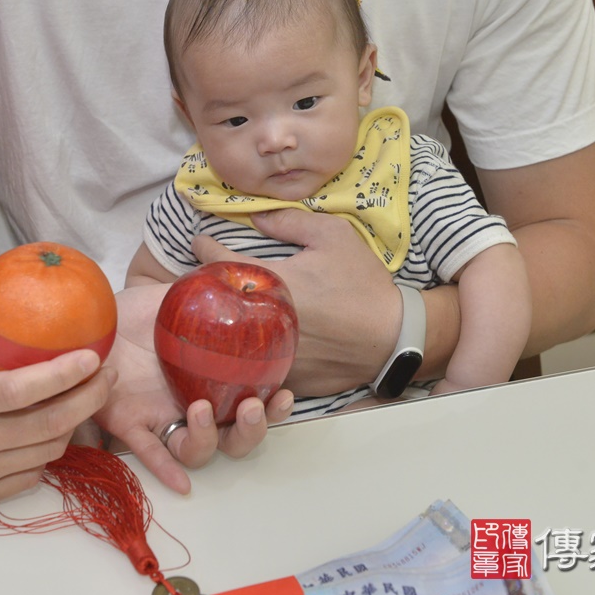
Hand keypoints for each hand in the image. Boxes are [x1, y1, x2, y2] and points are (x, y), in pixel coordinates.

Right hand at [0, 297, 114, 510]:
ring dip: (73, 423)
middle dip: (90, 398)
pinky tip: (50, 427)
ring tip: (84, 396)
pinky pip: (30, 475)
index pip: (21, 392)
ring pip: (46, 451)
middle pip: (49, 425)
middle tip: (108, 374)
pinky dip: (47, 451)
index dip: (63, 375)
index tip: (94, 356)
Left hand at [93, 284, 293, 493]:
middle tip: (251, 407)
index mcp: (212, 378)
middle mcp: (192, 403)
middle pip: (234, 437)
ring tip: (201, 410)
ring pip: (197, 450)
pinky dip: (165, 469)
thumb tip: (249, 280)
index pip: (254, 401)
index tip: (284, 394)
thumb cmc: (134, 311)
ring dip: (208, 438)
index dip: (275, 407)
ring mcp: (162, 416)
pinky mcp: (129, 422)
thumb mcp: (177, 296)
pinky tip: (182, 484)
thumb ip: (213, 293)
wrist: (88, 318)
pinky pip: (148, 452)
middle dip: (252, 430)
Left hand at [194, 208, 398, 395]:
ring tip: (219, 310)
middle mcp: (265, 322)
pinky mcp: (282, 378)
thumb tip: (255, 216)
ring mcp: (272, 355)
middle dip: (207, 290)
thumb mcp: (335, 237)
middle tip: (205, 278)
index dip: (204, 250)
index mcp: (273, 284)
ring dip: (221, 324)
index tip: (200, 243)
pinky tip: (246, 343)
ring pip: (228, 341)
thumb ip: (290, 222)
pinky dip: (245, 353)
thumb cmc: (363, 284)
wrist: (394, 337)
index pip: (220, 263)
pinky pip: (252, 366)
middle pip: (216, 305)